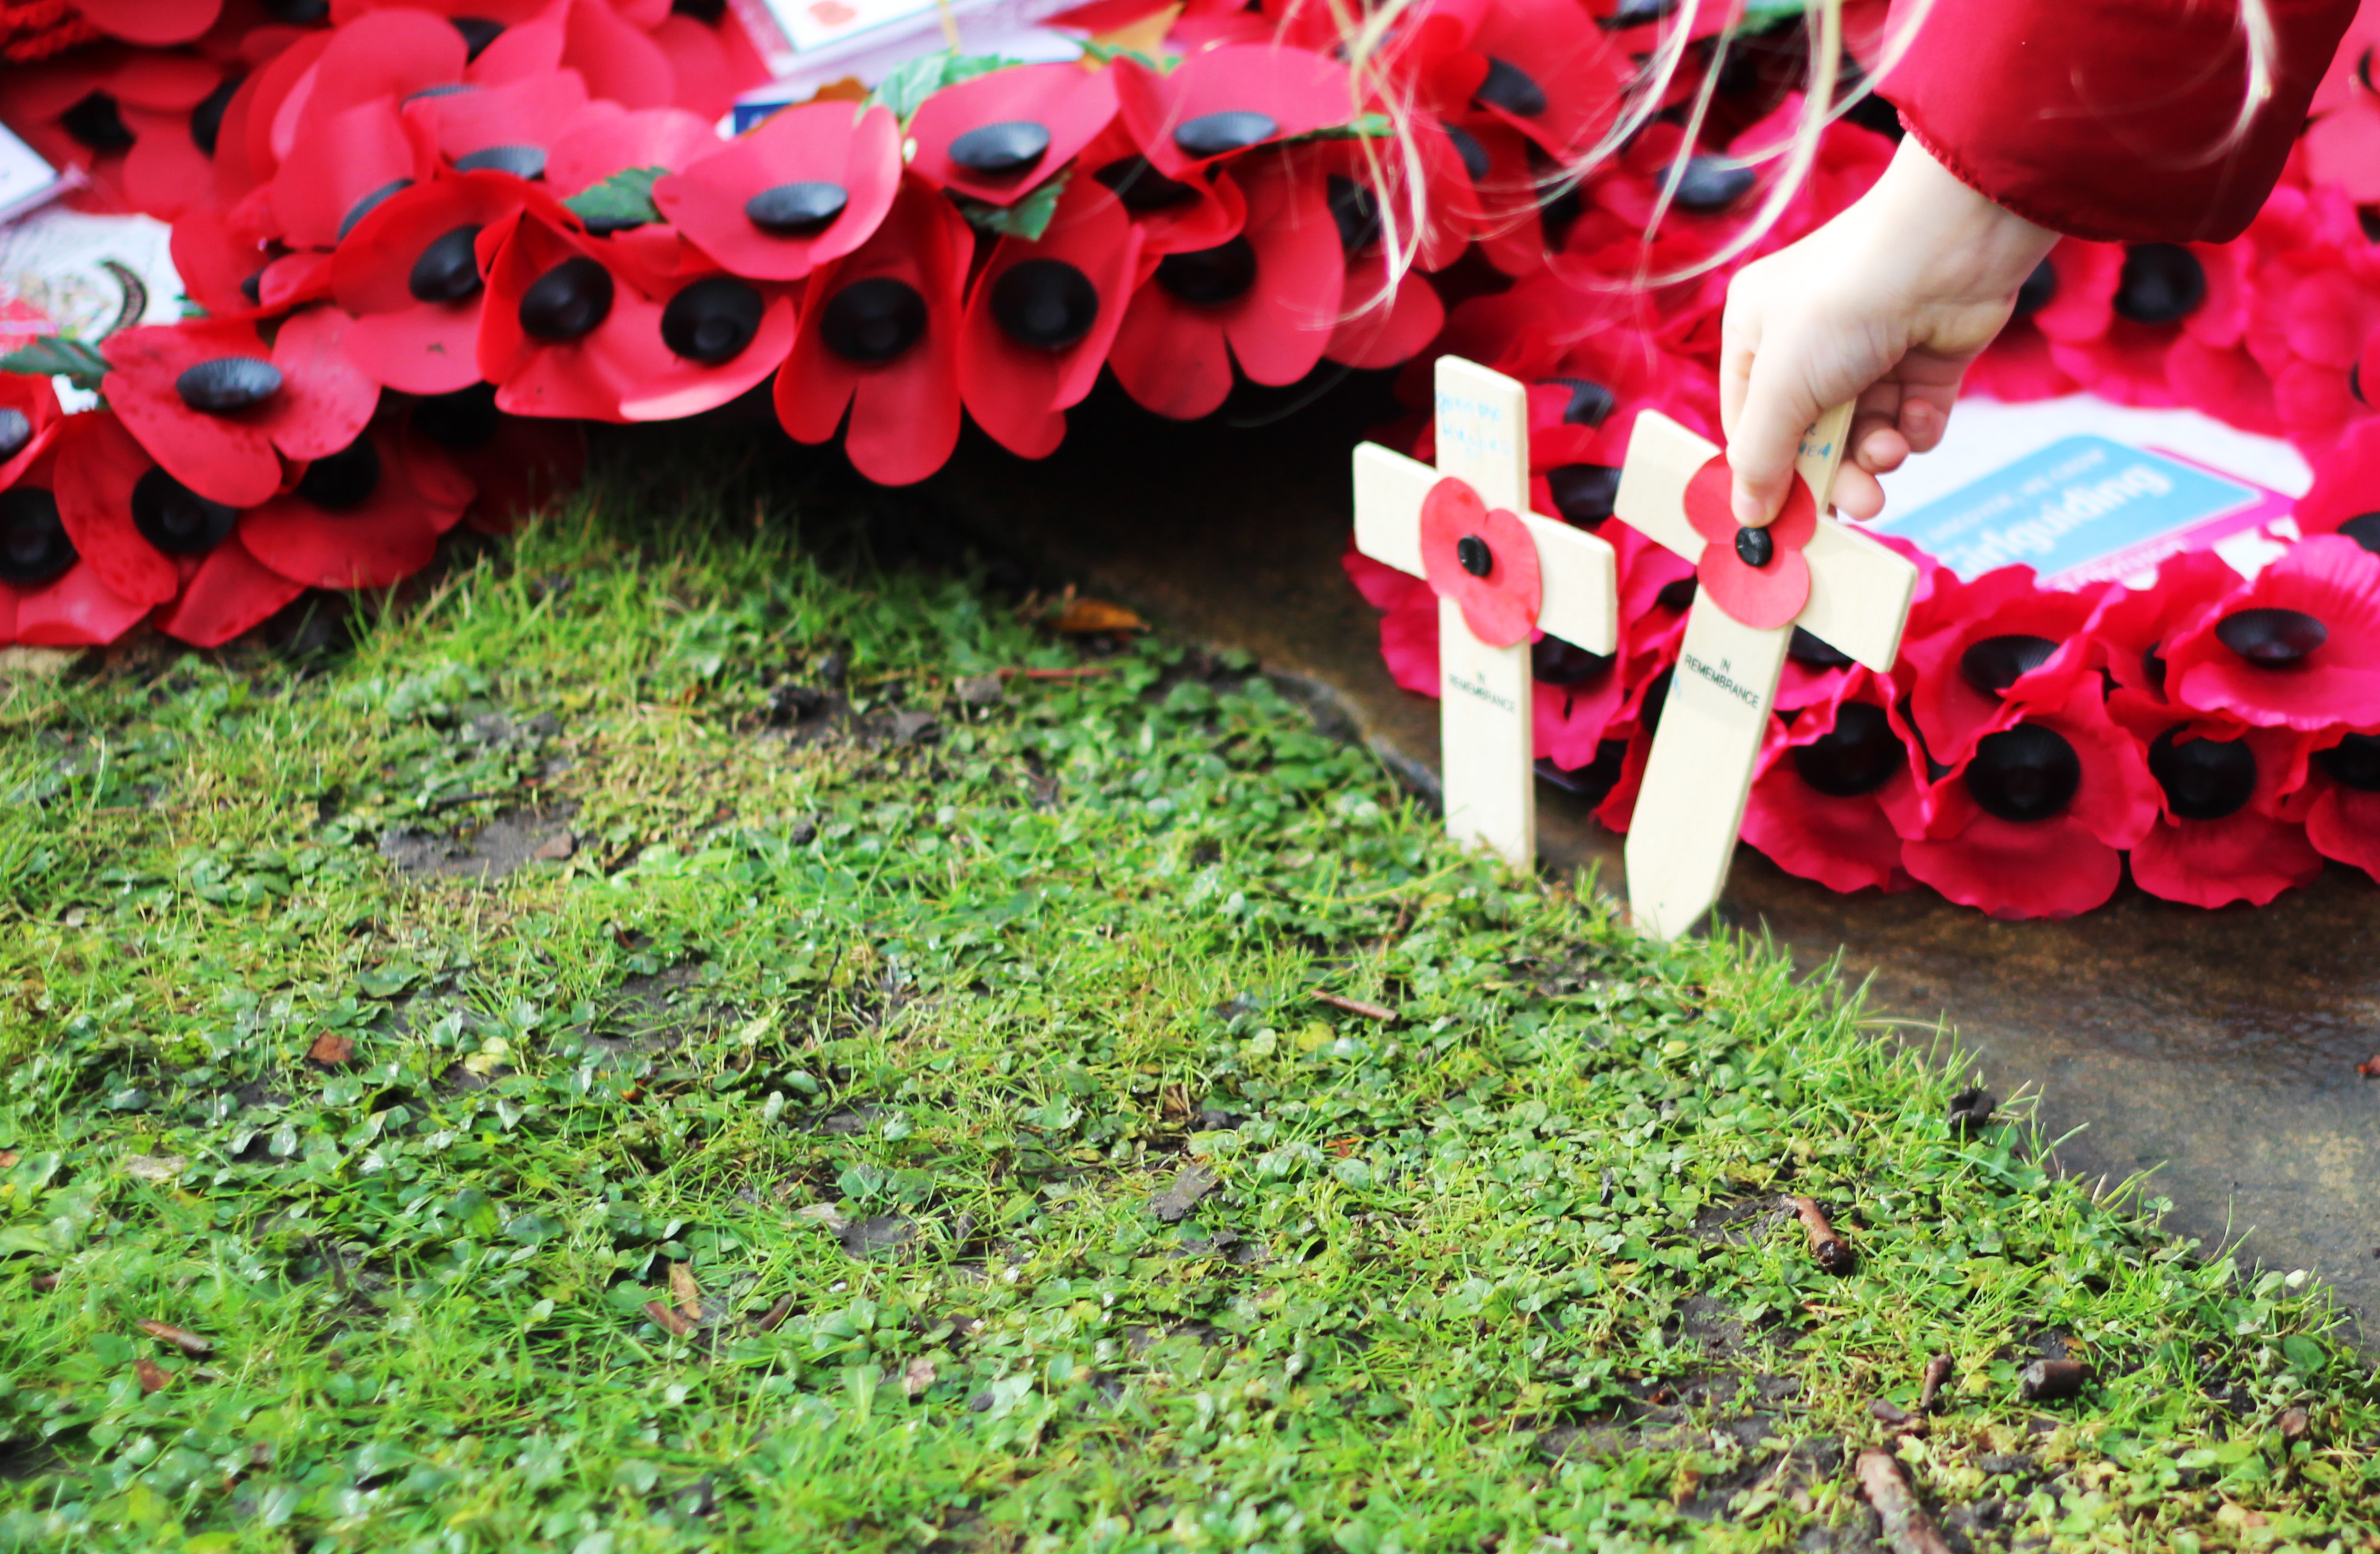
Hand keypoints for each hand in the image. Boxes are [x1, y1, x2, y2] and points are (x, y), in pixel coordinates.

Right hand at [1719, 134, 2058, 524]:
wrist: (1947, 249)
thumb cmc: (1845, 304)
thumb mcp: (1782, 388)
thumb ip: (1761, 457)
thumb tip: (1747, 518)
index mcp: (1757, 336)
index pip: (1751, 423)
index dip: (1768, 472)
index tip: (1788, 517)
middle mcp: (1809, 343)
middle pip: (1812, 437)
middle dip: (1836, 472)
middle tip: (1860, 504)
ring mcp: (1870, 351)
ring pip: (1865, 433)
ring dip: (1877, 452)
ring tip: (1890, 451)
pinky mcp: (1924, 359)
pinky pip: (1910, 418)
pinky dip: (1914, 427)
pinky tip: (1917, 412)